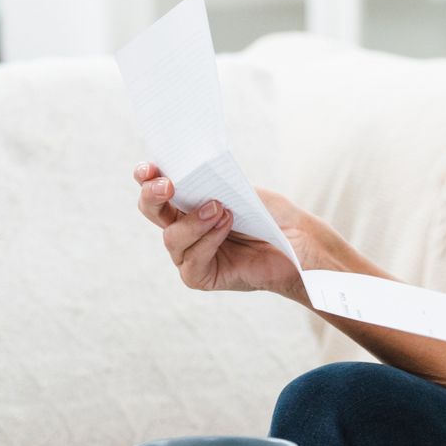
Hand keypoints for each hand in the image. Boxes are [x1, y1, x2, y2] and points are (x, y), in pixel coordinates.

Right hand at [133, 162, 337, 304]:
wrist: (298, 242)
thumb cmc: (270, 213)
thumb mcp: (240, 189)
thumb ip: (212, 183)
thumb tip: (188, 174)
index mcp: (187, 202)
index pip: (157, 187)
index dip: (147, 177)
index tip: (150, 168)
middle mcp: (182, 227)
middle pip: (151, 210)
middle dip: (153, 195)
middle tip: (169, 186)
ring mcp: (189, 253)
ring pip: (172, 238)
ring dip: (195, 221)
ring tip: (222, 209)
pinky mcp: (200, 276)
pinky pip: (191, 261)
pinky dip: (208, 240)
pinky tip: (227, 226)